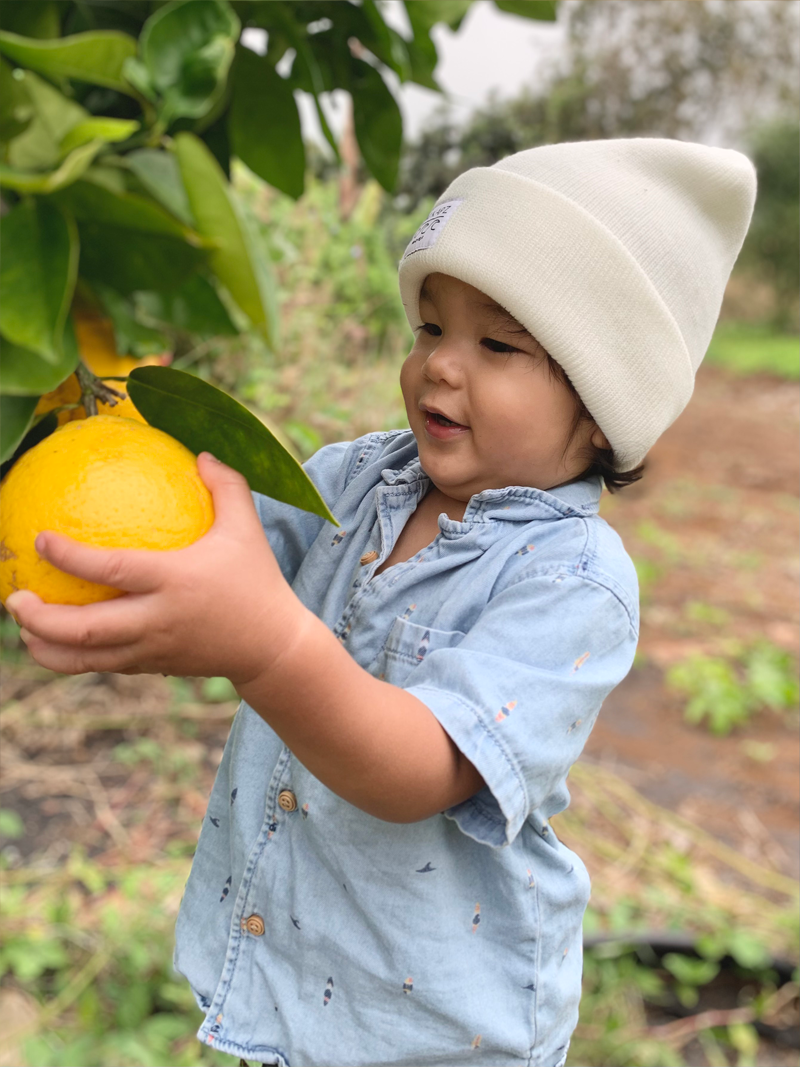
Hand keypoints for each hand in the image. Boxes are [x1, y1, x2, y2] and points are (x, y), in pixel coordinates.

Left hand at [6, 453, 310, 682]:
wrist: (273, 647)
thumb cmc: (258, 581)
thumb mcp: (247, 529)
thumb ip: (227, 485)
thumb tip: (199, 452)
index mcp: (175, 581)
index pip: (111, 570)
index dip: (70, 557)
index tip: (40, 539)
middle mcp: (158, 620)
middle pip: (85, 630)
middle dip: (39, 619)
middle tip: (13, 597)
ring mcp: (152, 649)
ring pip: (86, 659)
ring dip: (46, 648)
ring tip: (23, 630)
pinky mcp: (153, 667)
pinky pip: (103, 665)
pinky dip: (73, 658)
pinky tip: (56, 642)